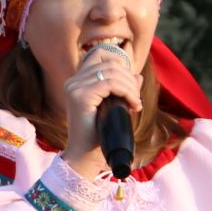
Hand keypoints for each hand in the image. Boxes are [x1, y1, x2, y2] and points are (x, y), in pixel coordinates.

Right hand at [63, 43, 141, 167]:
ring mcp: (74, 88)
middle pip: (110, 63)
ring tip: (135, 103)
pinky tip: (133, 105)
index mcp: (77, 81)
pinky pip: (111, 84)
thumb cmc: (99, 134)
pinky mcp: (80, 96)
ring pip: (113, 72)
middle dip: (130, 79)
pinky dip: (127, 92)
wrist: (86, 156)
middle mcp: (73, 81)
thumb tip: (138, 75)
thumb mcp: (114, 106)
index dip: (120, 62)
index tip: (130, 84)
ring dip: (131, 87)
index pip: (100, 54)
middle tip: (136, 99)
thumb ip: (123, 88)